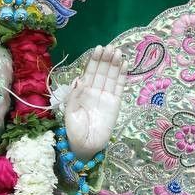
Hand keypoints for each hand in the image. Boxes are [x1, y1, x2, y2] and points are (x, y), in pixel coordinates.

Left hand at [63, 45, 124, 160]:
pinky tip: (125, 64)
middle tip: (110, 47)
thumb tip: (80, 79)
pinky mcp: (115, 103)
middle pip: (101, 71)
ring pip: (111, 76)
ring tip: (118, 52)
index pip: (89, 72)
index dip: (93, 61)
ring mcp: (106, 96)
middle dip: (105, 59)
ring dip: (114, 64)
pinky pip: (119, 87)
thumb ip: (75, 96)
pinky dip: (122, 75)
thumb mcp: (70, 113)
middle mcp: (94, 91)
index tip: (98, 49)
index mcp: (82, 92)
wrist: (86, 146)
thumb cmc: (74, 131)